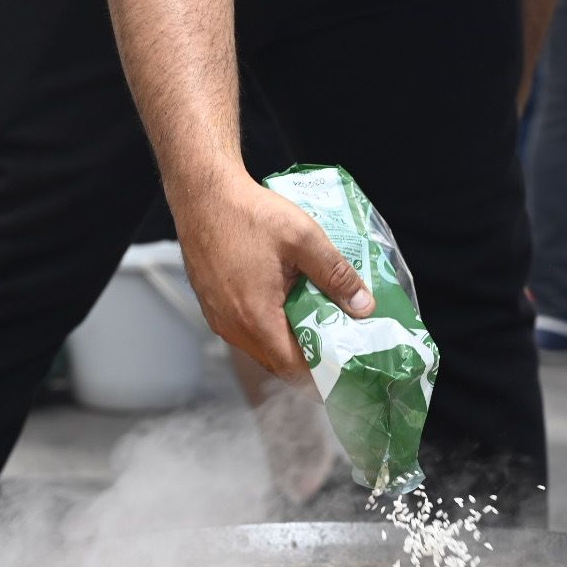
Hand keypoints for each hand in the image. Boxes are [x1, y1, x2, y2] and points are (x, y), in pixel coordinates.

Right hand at [172, 173, 375, 382]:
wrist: (203, 193)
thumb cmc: (248, 212)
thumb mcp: (303, 238)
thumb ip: (336, 274)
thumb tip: (364, 306)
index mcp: (256, 318)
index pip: (293, 368)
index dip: (320, 373)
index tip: (342, 366)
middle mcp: (233, 326)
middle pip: (277, 362)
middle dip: (307, 359)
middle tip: (336, 344)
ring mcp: (218, 318)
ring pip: (260, 348)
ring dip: (287, 343)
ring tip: (315, 323)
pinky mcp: (212, 306)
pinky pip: (244, 331)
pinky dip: (268, 329)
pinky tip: (286, 306)